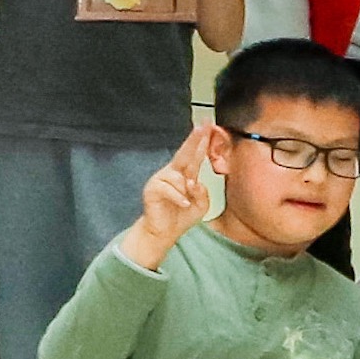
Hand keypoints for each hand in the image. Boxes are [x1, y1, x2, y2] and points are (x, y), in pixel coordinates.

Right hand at [128, 123, 226, 265]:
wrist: (163, 232)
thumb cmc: (181, 215)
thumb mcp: (201, 205)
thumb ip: (203, 192)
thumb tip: (194, 183)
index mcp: (185, 174)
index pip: (194, 155)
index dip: (200, 141)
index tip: (207, 127)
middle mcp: (172, 173)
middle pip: (184, 154)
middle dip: (193, 140)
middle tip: (201, 127)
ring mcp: (161, 180)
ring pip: (179, 178)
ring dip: (186, 190)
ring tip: (186, 201)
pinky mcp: (152, 189)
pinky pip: (170, 190)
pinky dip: (180, 198)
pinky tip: (183, 204)